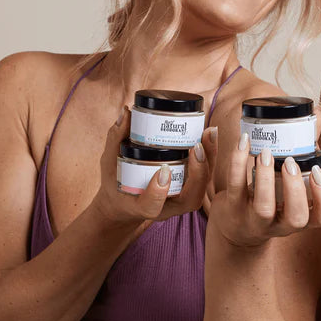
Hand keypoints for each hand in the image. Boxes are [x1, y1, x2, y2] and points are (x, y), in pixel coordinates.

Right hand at [91, 106, 210, 225]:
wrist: (125, 202)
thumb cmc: (116, 182)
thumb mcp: (109, 162)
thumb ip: (116, 138)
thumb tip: (127, 112)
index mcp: (140, 206)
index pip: (151, 206)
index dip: (157, 192)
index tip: (162, 171)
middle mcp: (166, 208)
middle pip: (190, 197)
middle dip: (198, 172)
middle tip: (197, 145)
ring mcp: (180, 201)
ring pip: (202, 187)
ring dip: (209, 160)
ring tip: (209, 133)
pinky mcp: (189, 191)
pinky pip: (204, 177)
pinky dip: (210, 157)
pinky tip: (210, 135)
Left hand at [209, 131, 320, 247]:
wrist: (234, 227)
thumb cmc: (270, 198)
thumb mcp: (290, 182)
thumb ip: (305, 148)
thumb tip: (316, 113)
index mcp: (300, 216)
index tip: (317, 171)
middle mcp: (280, 224)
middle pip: (296, 218)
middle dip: (295, 189)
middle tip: (290, 163)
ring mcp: (255, 220)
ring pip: (263, 208)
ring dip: (266, 177)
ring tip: (267, 153)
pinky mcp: (232, 209)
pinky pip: (235, 187)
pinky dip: (238, 162)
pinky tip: (244, 143)